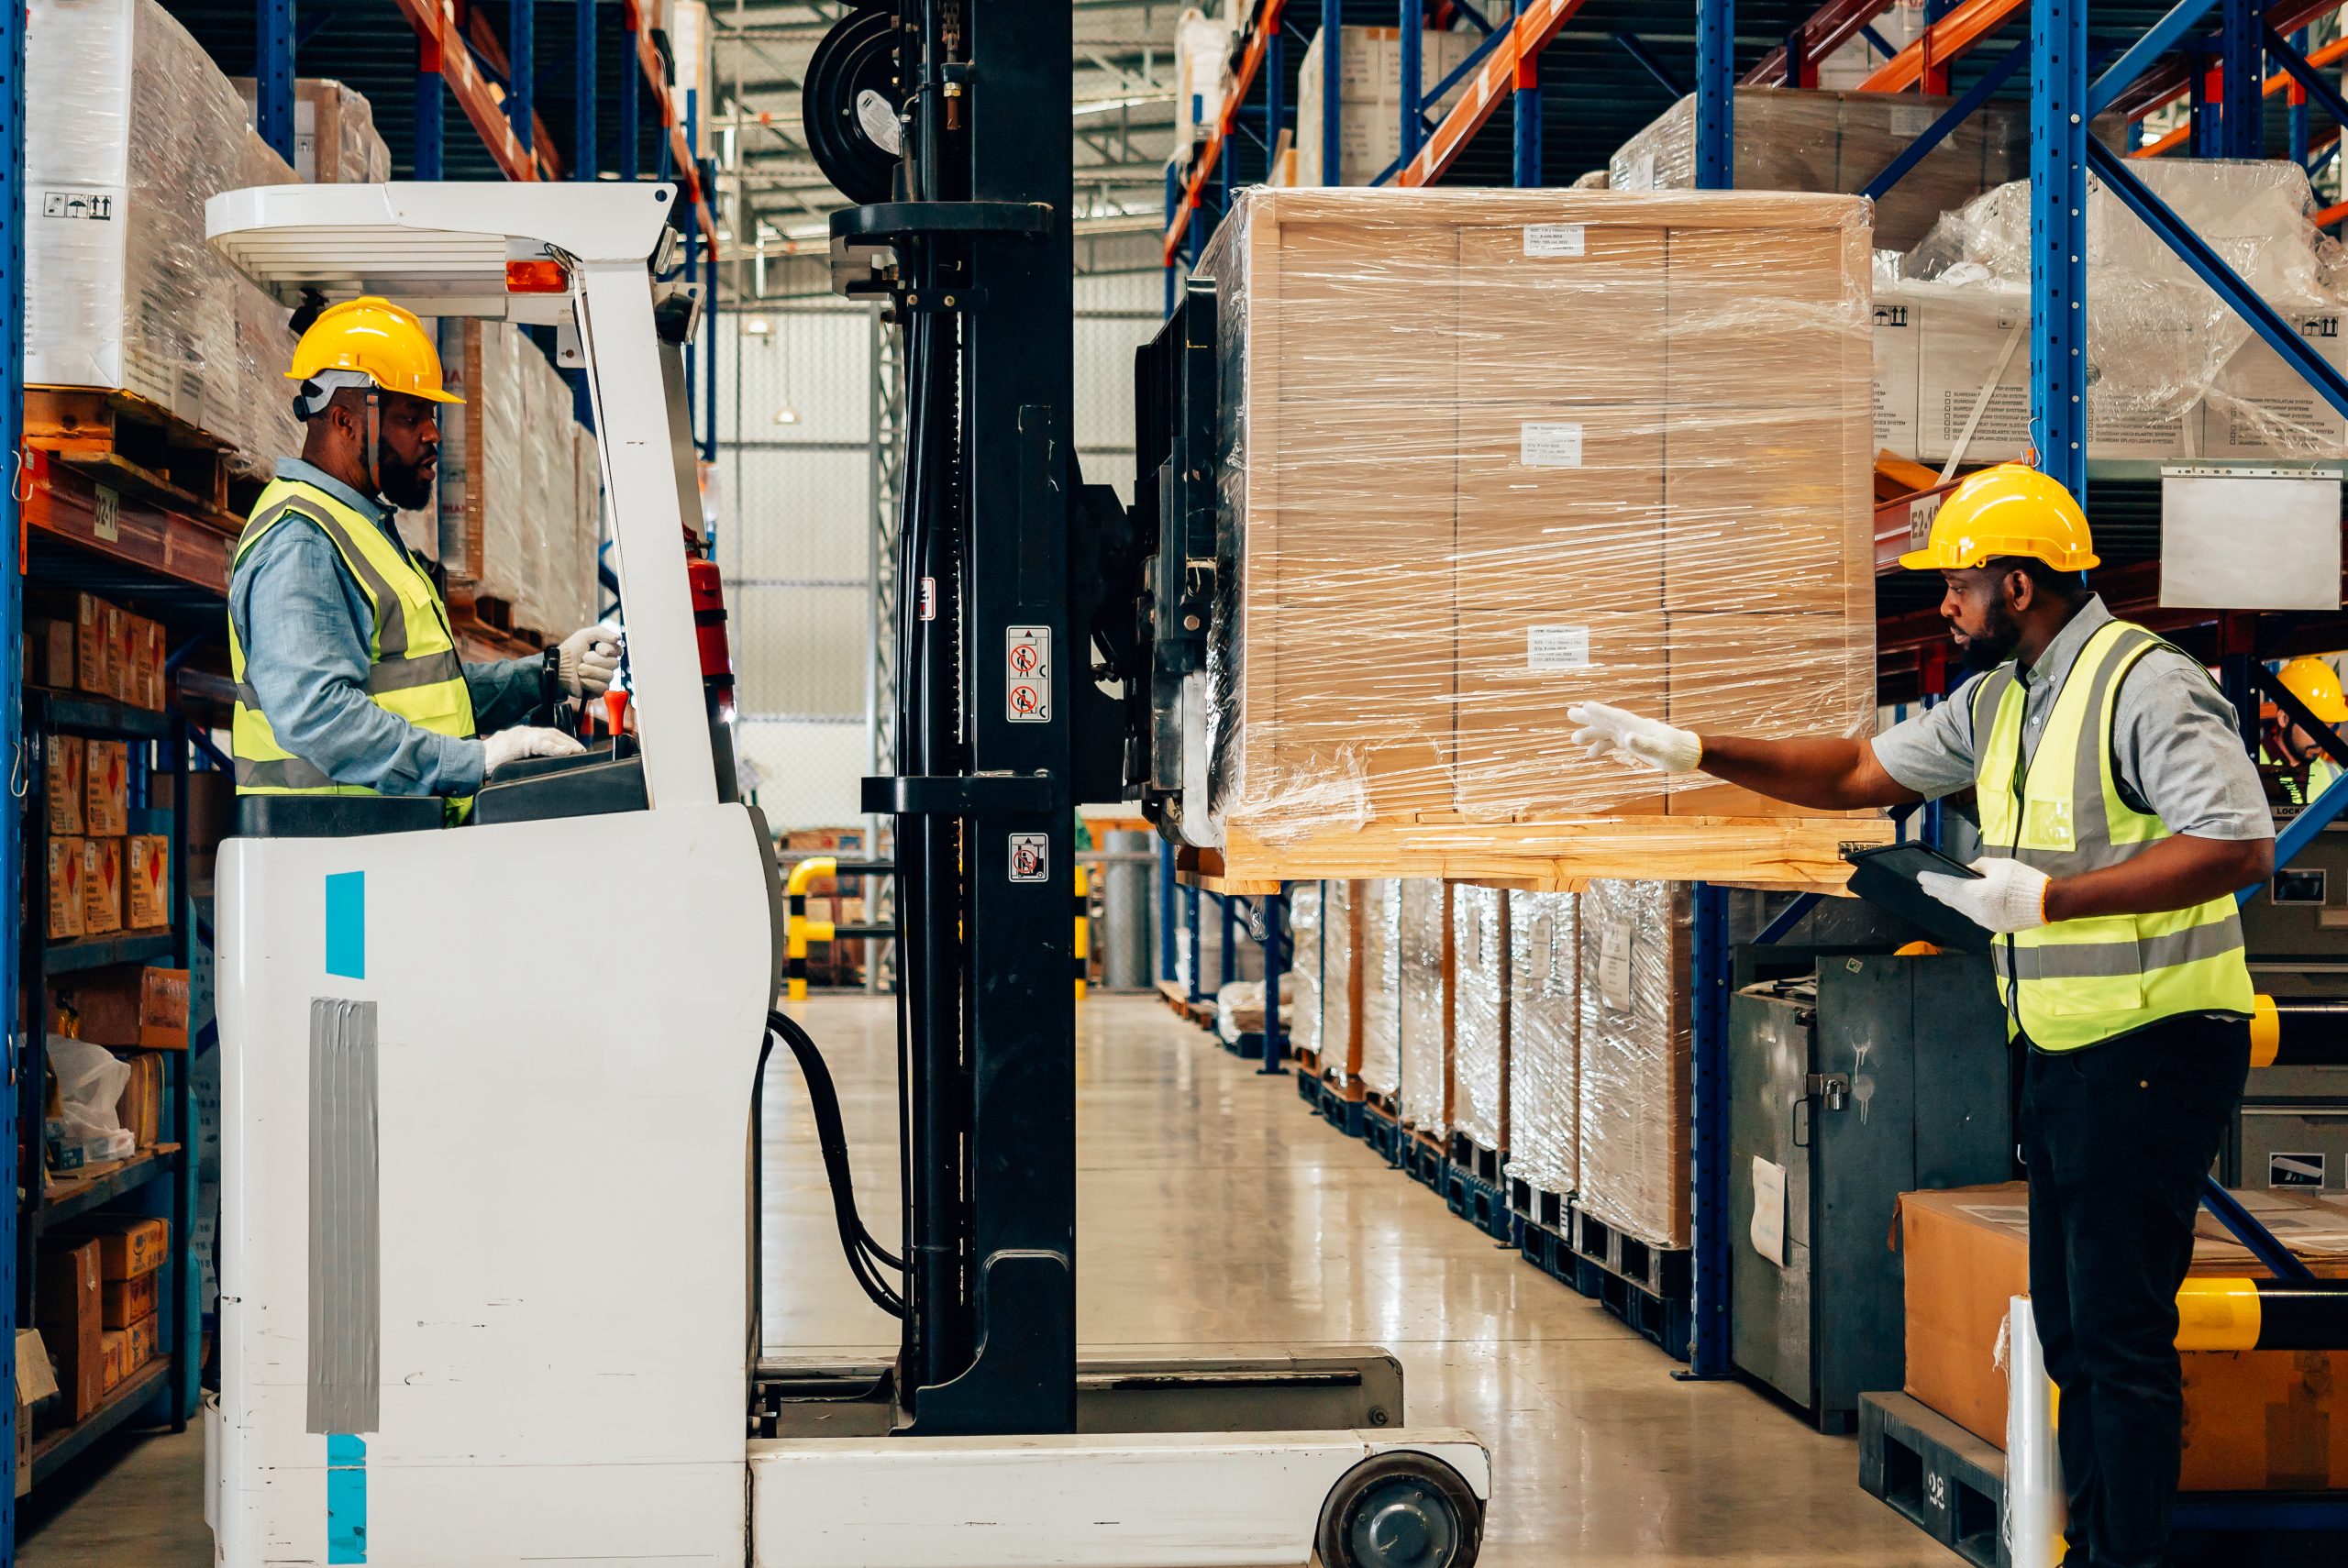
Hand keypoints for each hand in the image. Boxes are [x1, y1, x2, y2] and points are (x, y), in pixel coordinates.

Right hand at [482, 725, 586, 775]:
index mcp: (520, 735)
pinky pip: (542, 744)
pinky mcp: (520, 742)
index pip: (545, 735)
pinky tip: (566, 751)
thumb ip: (521, 757)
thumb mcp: (508, 758)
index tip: (572, 748)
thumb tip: (533, 766)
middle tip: (581, 749)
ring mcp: (521, 735)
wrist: (473, 761)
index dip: (560, 740)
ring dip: (566, 744)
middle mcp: (522, 732)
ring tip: (578, 751)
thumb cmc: (486, 762)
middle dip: (568, 741)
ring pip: (550, 736)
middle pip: (551, 733)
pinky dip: (556, 748)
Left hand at [556, 625, 621, 696]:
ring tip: (580, 670)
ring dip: (590, 671)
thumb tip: (617, 638)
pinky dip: (589, 683)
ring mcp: (604, 678)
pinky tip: (581, 680)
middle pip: (614, 664)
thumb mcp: (584, 635)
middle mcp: (607, 665)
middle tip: (583, 659)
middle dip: (595, 660)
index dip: (607, 649)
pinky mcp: (598, 691)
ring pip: (608, 676)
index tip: (596, 648)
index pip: (618, 651)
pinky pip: (602, 687)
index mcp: (606, 652)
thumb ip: (602, 632)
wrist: (558, 668)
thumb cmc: (570, 651)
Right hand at [1566, 700, 1702, 773]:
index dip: (1601, 712)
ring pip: (1608, 732)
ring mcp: (1633, 736)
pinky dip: (1602, 746)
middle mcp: (1634, 728)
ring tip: (1574, 738)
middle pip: (1608, 721)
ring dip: (1592, 734)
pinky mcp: (1634, 744)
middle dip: (1590, 718)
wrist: (1690, 754)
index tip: (1585, 705)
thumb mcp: (1663, 752)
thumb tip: (1626, 737)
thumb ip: (1644, 745)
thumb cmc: (1679, 753)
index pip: (1617, 718)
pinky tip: (1590, 754)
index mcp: (1640, 727)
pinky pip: (1614, 743)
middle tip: (1569, 713)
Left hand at [1917, 857, 2050, 933]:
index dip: (1933, 881)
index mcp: (1976, 894)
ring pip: (1962, 909)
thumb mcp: (1999, 865)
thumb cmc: (2023, 880)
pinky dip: (1965, 907)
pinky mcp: (1994, 926)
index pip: (1948, 887)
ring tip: (1938, 893)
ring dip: (1950, 900)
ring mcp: (1985, 921)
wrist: (2047, 903)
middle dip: (1938, 891)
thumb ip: (1979, 866)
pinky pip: (1974, 915)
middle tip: (1925, 885)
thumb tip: (1966, 870)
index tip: (1921, 877)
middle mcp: (1976, 911)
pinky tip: (1960, 903)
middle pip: (1952, 900)